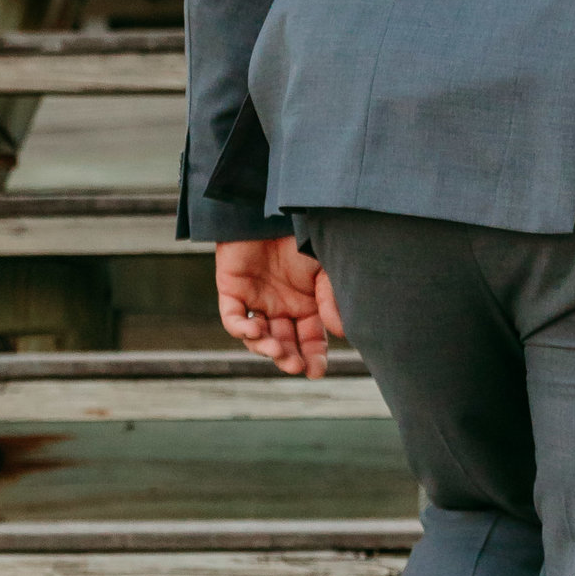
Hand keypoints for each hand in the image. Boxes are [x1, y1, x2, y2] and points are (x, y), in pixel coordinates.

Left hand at [216, 235, 343, 376]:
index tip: (317, 372)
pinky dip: (241, 329)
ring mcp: (256, 300)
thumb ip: (331, 299)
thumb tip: (342, 333)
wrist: (269, 203)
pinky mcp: (232, 290)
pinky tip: (254, 331)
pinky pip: (233, 318)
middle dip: (289, 358)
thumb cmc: (303, 231)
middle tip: (295, 366)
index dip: (314, 357)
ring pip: (258, 337)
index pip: (311, 339)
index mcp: (306, 303)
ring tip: (277, 350)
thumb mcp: (326, 267)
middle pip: (284, 343)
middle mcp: (281, 306)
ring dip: (267, 347)